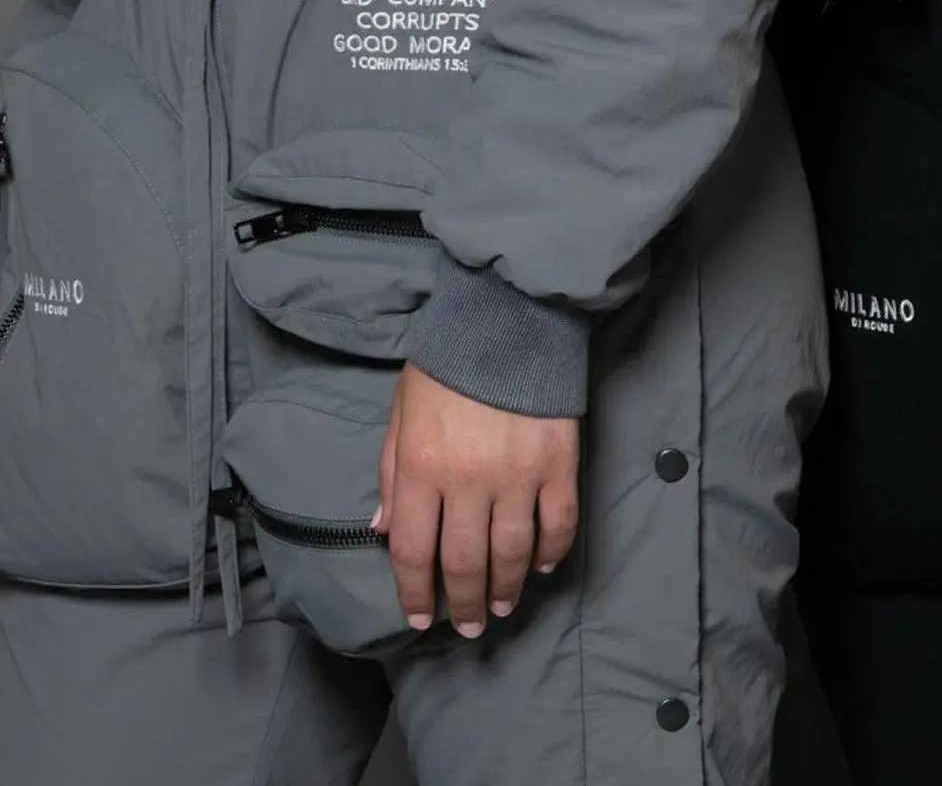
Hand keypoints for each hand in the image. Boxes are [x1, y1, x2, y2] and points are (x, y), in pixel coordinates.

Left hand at [375, 362, 579, 637]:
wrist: (508, 316)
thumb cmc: (447, 363)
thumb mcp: (402, 410)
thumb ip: (390, 472)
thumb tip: (383, 531)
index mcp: (421, 466)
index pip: (412, 550)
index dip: (414, 593)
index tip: (421, 617)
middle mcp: (467, 479)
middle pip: (462, 562)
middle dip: (464, 603)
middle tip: (470, 626)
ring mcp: (516, 474)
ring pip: (511, 553)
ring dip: (506, 589)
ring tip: (503, 607)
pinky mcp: (558, 463)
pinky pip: (557, 523)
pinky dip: (551, 552)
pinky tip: (542, 566)